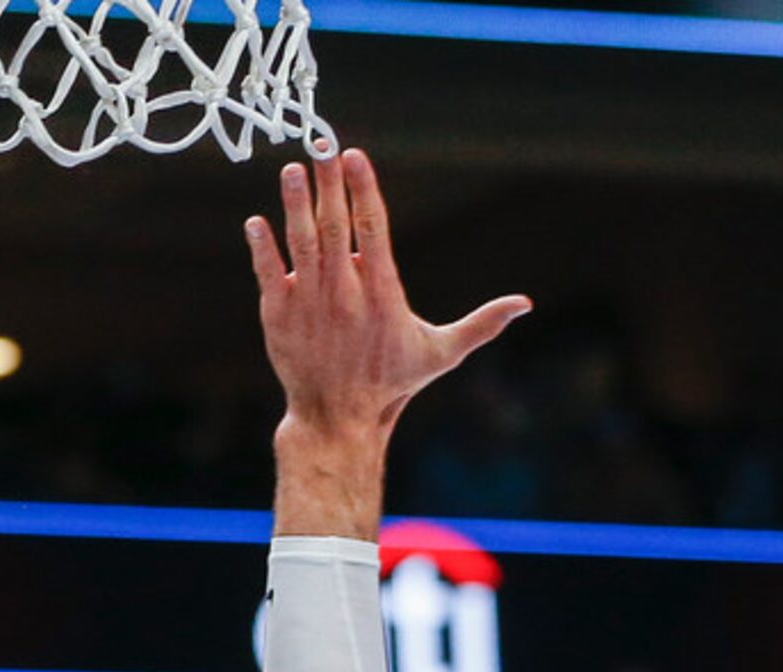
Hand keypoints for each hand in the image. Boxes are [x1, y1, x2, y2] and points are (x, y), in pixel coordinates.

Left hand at [246, 148, 528, 440]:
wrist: (338, 418)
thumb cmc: (392, 382)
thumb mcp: (441, 353)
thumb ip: (481, 324)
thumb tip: (526, 304)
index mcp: (381, 295)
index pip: (373, 228)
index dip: (363, 188)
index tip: (355, 155)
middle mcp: (343, 294)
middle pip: (335, 225)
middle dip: (330, 182)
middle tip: (323, 142)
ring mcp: (308, 303)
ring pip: (301, 242)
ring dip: (295, 203)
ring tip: (294, 169)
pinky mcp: (278, 316)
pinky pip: (267, 273)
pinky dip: (262, 247)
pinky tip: (257, 222)